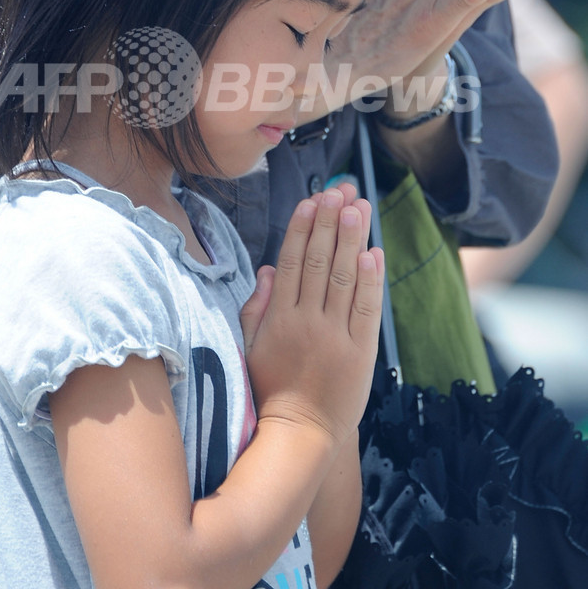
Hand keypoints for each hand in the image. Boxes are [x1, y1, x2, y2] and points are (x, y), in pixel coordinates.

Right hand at [241, 185, 382, 448]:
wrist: (300, 433)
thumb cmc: (271, 388)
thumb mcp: (251, 346)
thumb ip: (257, 306)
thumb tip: (269, 269)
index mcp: (278, 318)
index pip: (291, 262)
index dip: (302, 229)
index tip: (311, 201)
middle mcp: (307, 322)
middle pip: (319, 262)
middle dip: (330, 223)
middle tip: (339, 192)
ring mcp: (335, 336)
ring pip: (344, 278)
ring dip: (352, 240)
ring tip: (358, 207)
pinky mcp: (360, 352)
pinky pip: (367, 310)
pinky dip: (371, 280)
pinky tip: (373, 253)